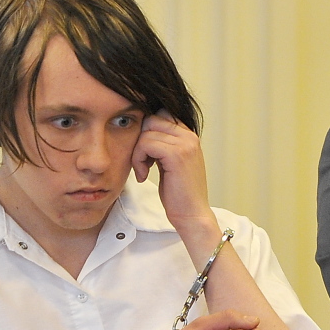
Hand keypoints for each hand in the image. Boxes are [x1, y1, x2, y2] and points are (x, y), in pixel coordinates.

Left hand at [131, 111, 215, 234]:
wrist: (191, 214)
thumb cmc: (179, 193)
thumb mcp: (171, 162)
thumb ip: (163, 144)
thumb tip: (142, 129)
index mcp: (189, 136)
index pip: (161, 115)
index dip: (146, 131)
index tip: (145, 154)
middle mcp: (190, 136)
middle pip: (151, 120)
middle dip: (140, 140)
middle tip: (142, 162)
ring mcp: (185, 144)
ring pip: (146, 132)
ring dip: (137, 153)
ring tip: (143, 171)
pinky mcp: (176, 154)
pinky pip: (145, 144)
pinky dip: (138, 159)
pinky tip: (144, 175)